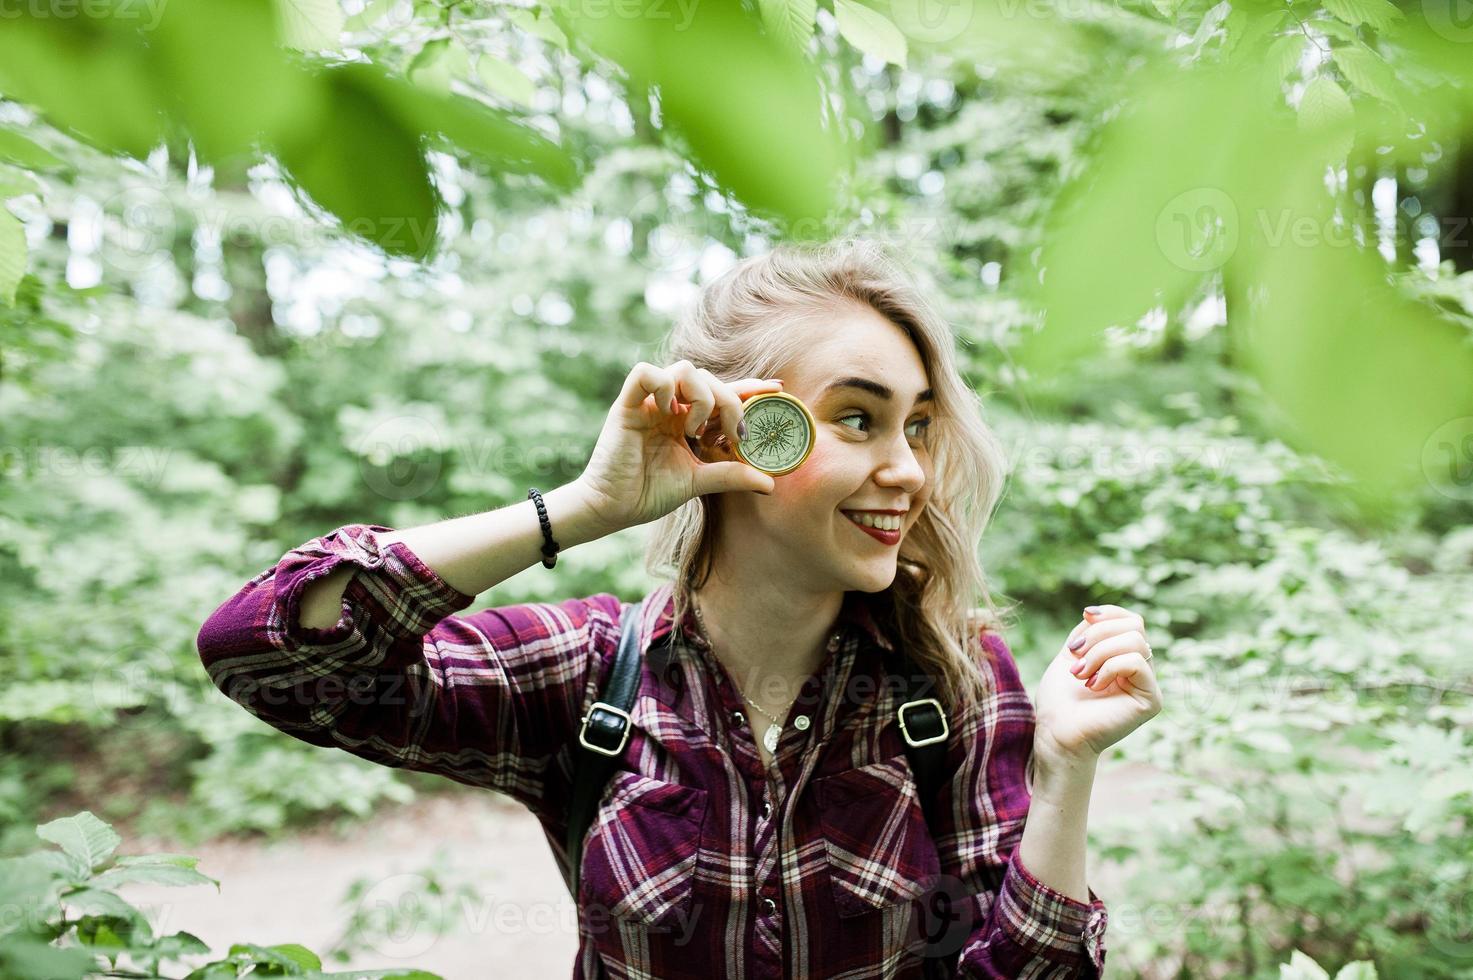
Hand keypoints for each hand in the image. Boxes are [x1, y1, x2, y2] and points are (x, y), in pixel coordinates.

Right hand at [577, 360, 783, 532]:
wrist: (614, 508)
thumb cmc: (649, 493)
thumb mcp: (699, 481)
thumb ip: (732, 475)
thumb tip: (771, 483)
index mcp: (687, 419)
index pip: (723, 393)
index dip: (749, 387)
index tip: (778, 389)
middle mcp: (670, 406)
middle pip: (709, 378)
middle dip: (731, 402)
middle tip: (736, 434)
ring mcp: (650, 403)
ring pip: (684, 369)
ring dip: (701, 395)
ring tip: (696, 429)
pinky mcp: (627, 406)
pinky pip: (645, 374)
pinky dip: (663, 385)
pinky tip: (672, 413)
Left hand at [1033, 604, 1163, 766]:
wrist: (1057, 733)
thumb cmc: (1060, 700)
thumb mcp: (1072, 654)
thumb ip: (1088, 632)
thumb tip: (1094, 613)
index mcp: (1124, 657)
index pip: (1131, 620)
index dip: (1108, 615)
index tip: (1083, 620)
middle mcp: (1141, 669)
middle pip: (1135, 626)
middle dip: (1099, 635)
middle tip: (1075, 657)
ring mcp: (1148, 685)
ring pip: (1135, 641)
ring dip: (1099, 653)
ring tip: (1080, 674)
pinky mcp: (1151, 699)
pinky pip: (1137, 663)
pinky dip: (1109, 667)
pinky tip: (1093, 685)